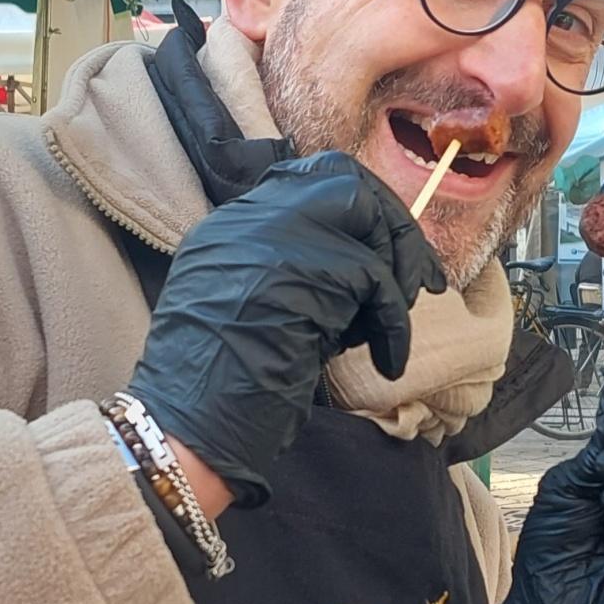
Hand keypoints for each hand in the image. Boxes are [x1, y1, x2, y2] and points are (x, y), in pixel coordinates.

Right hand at [127, 150, 445, 506]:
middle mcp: (249, 217)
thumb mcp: (246, 312)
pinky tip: (389, 361)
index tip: (380, 250)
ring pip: (365, 213)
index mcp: (230, 227)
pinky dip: (393, 323)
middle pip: (343, 179)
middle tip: (414, 277)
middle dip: (390, 224)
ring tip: (393, 321)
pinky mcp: (308, 267)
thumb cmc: (218, 390)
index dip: (356, 207)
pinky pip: (377, 279)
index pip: (306, 180)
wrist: (188, 424)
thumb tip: (362, 270)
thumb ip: (290, 275)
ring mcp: (276, 234)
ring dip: (396, 267)